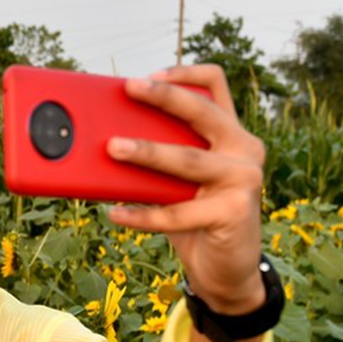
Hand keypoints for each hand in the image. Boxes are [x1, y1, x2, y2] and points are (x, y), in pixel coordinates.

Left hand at [105, 65, 266, 313]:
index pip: (214, 85)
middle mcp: (243, 148)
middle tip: (128, 88)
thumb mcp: (174, 179)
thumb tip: (98, 142)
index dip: (183, 73)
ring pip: (189, 160)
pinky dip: (142, 215)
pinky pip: (178, 212)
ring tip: (112, 147)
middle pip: (203, 112)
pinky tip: (114, 213)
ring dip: (147, 152)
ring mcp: (244, 179)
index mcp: (229, 131)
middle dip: (164, 97)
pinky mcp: (234, 212)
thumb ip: (155, 157)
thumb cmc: (193, 214)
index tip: (146, 76)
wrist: (224, 267)